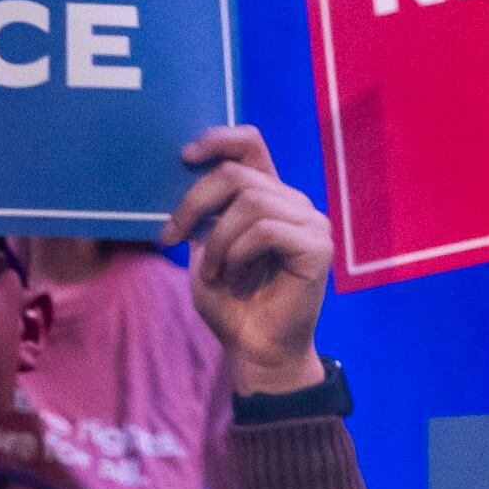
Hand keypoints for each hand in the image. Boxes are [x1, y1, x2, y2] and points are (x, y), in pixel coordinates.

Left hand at [167, 127, 335, 393]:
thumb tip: (180, 177)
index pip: (249, 144)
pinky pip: (266, 230)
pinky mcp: (318, 246)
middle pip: (237, 174)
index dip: (218, 139)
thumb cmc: (230, 303)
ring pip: (251, 202)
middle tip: (171, 238)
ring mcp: (310, 222)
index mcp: (267, 195)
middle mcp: (292, 201)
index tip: (184, 156)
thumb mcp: (204, 251)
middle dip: (194, 204)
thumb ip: (202, 214)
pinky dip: (237, 254)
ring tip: (215, 272)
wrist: (253, 350)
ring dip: (218, 241)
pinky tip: (233, 277)